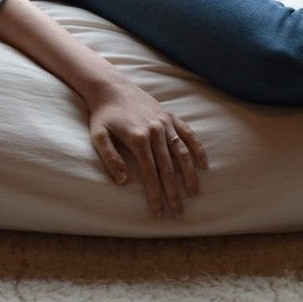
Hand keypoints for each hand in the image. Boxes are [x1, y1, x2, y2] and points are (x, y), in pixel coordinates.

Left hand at [86, 80, 206, 217]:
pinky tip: (204, 165)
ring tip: (193, 194)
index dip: (155, 195)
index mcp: (138, 139)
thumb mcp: (98, 136)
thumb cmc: (103, 115)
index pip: (150, 174)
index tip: (159, 212)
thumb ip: (110, 158)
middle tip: (179, 213)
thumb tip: (123, 181)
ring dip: (189, 175)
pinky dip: (197, 150)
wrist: (111, 87)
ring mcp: (165, 123)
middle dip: (174, 193)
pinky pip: (188, 135)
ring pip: (182, 153)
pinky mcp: (171, 116)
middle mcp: (156, 132)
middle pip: (168, 168)